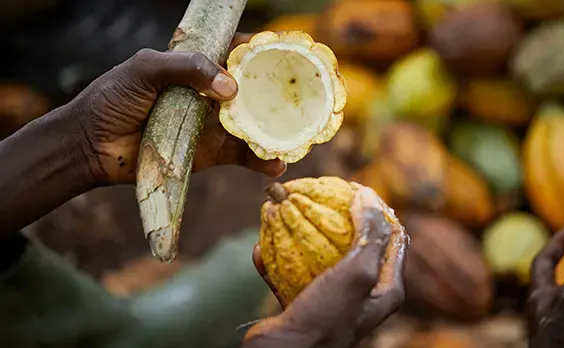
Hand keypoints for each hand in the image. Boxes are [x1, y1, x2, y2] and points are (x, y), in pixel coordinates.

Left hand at [73, 33, 285, 184]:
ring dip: (278, 128)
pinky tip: (277, 162)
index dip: (260, 50)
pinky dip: (262, 160)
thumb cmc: (113, 99)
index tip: (285, 50)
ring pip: (255, 124)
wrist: (92, 146)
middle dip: (279, 90)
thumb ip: (187, 67)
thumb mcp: (146, 68)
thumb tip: (231, 87)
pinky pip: (243, 156)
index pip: (235, 52)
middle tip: (306, 93)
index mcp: (195, 67)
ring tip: (300, 133)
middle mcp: (210, 94)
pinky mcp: (212, 153)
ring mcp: (214, 124)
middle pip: (254, 89)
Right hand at [243, 187, 408, 347]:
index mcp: (384, 289)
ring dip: (299, 233)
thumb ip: (369, 235)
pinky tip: (259, 246)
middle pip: (353, 242)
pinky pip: (288, 271)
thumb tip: (368, 195)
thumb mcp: (357, 274)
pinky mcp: (301, 302)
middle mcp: (360, 292)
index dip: (380, 210)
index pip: (392, 239)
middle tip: (322, 194)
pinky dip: (274, 258)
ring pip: (317, 254)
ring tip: (283, 212)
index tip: (357, 188)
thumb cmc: (326, 318)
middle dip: (338, 216)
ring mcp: (330, 297)